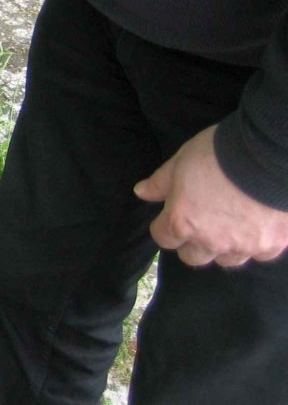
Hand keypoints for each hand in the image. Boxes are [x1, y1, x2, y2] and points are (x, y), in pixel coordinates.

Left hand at [134, 125, 287, 267]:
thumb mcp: (179, 162)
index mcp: (182, 222)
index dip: (163, 226)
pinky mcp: (273, 245)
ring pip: (227, 259)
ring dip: (223, 247)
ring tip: (228, 226)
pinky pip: (260, 254)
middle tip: (198, 222)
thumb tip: (141, 193)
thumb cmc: (217, 154)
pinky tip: (256, 226)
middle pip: (193, 257)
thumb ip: (160, 183)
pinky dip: (255, 243)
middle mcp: (211, 242)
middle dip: (191, 242)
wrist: (267, 156)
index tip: (169, 216)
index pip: (163, 238)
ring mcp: (243, 247)